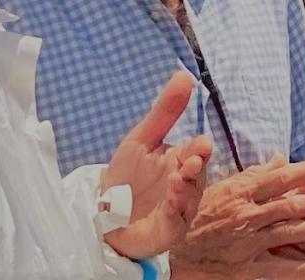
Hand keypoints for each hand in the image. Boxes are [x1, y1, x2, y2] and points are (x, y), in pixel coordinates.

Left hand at [102, 71, 213, 260]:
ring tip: (176, 179)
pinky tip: (170, 200)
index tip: (200, 144)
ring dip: (186, 190)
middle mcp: (185, 185)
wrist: (103, 214)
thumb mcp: (141, 139)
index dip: (199, 149)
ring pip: (190, 199)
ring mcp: (178, 209)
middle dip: (196, 169)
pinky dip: (175, 211)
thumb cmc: (126, 176)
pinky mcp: (168, 230)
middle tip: (190, 161)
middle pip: (198, 176)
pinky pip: (177, 221)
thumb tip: (184, 74)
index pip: (196, 152)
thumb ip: (164, 111)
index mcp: (180, 161)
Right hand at [169, 157, 304, 279]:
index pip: (283, 178)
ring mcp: (248, 243)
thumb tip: (280, 159)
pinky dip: (300, 270)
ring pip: (290, 233)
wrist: (172, 251)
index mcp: (242, 193)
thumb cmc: (195, 216)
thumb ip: (252, 175)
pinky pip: (278, 270)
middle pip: (292, 205)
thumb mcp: (221, 188)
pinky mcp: (245, 268)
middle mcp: (247, 216)